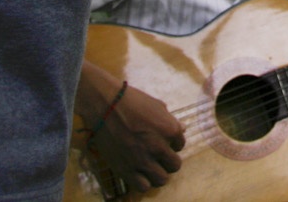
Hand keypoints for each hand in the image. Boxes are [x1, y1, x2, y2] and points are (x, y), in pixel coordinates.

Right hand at [81, 79, 184, 193]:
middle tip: (159, 156)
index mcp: (170, 129)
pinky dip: (143, 182)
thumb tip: (183, 128)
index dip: (172, 143)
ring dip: (158, 174)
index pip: (181, 144)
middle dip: (168, 160)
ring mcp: (142, 160)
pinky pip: (143, 186)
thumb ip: (170, 120)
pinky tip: (138, 173)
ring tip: (151, 167)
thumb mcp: (156, 106)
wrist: (104, 104)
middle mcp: (159, 147)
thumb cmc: (131, 100)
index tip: (163, 141)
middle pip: (174, 165)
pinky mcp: (126, 169)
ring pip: (161, 179)